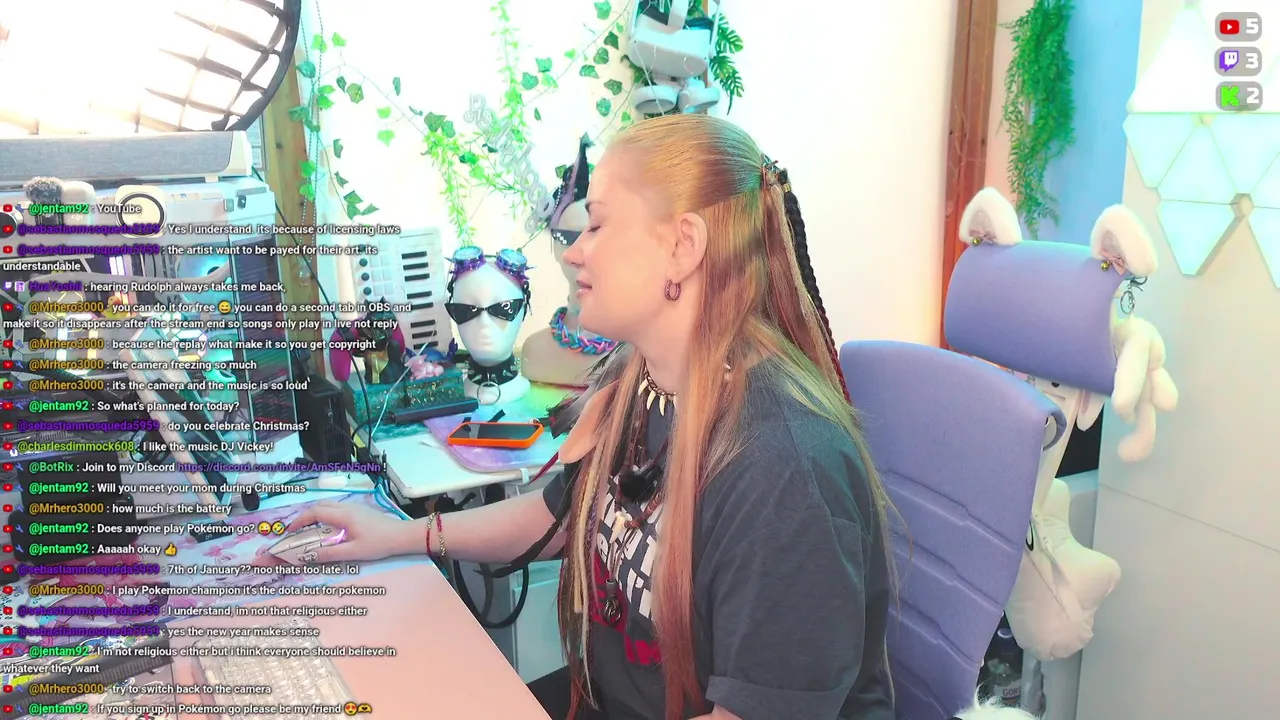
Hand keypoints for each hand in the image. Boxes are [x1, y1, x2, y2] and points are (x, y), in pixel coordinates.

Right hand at [278, 501, 420, 562]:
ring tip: (309, 530)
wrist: (402, 536)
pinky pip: (337, 508)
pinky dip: (326, 515)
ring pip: (328, 505)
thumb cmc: (379, 544)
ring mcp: (354, 507)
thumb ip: (330, 554)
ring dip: (316, 515)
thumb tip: (308, 556)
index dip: (300, 520)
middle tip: (297, 531)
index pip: (315, 512)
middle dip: (305, 516)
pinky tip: (328, 528)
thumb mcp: (353, 552)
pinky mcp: (359, 510)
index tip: (290, 531)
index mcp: (343, 515)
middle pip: (320, 506)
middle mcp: (347, 507)